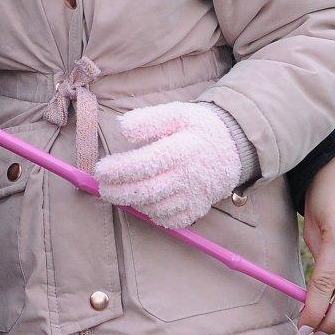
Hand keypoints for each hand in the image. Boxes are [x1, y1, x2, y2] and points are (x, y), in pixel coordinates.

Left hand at [91, 101, 240, 227]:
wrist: (234, 146)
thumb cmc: (198, 128)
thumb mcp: (177, 113)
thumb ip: (149, 119)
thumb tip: (122, 127)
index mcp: (182, 150)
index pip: (144, 165)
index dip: (118, 170)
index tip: (100, 170)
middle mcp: (188, 177)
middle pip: (146, 191)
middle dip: (118, 192)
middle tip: (102, 187)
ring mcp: (194, 196)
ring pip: (155, 208)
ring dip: (132, 202)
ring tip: (118, 192)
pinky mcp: (197, 209)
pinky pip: (170, 220)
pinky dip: (152, 214)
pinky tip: (144, 202)